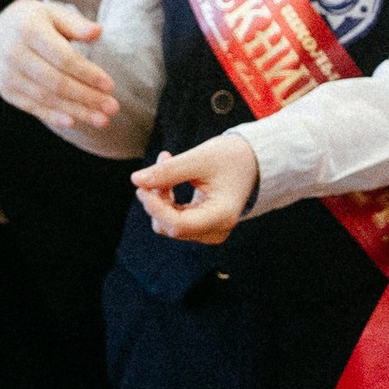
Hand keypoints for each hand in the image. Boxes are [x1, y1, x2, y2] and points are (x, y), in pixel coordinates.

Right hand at [0, 0, 119, 139]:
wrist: (1, 30)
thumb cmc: (37, 21)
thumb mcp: (55, 14)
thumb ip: (76, 23)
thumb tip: (98, 31)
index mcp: (28, 29)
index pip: (63, 58)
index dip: (88, 73)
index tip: (110, 86)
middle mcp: (13, 53)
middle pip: (55, 82)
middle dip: (86, 97)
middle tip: (113, 107)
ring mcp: (7, 74)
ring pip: (46, 98)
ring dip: (76, 111)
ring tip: (102, 120)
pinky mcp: (6, 90)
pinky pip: (33, 107)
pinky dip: (54, 116)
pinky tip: (74, 122)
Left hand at [131, 131, 260, 243]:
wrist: (252, 160)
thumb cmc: (232, 157)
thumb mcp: (199, 158)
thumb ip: (168, 171)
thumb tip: (136, 180)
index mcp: (222, 216)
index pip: (178, 225)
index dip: (155, 207)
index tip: (141, 185)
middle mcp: (216, 230)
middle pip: (169, 225)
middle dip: (157, 196)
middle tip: (162, 160)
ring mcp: (208, 231)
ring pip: (167, 223)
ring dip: (160, 195)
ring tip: (166, 161)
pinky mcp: (201, 226)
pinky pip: (173, 218)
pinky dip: (166, 198)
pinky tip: (169, 175)